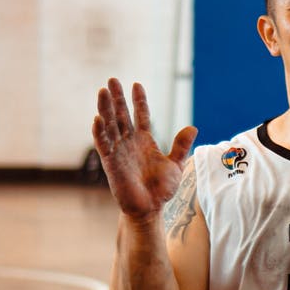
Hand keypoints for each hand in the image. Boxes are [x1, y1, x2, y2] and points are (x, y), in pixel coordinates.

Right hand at [92, 78, 196, 220]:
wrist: (150, 209)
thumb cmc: (161, 189)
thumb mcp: (175, 164)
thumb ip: (181, 146)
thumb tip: (193, 127)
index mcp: (144, 141)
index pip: (140, 116)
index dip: (139, 101)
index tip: (136, 84)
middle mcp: (129, 143)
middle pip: (121, 115)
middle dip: (117, 98)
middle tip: (112, 80)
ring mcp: (119, 151)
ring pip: (110, 125)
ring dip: (105, 109)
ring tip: (102, 91)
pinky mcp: (111, 163)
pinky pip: (103, 145)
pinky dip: (100, 132)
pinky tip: (97, 118)